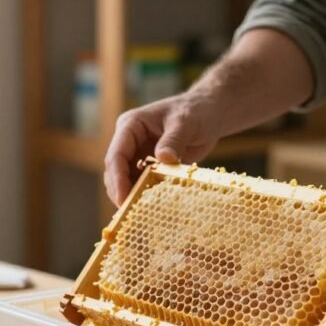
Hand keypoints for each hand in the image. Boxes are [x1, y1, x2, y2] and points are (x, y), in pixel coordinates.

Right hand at [104, 93, 221, 205]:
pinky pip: (142, 183)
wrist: (209, 113)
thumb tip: (163, 158)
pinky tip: (152, 208)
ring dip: (132, 196)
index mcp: (131, 125)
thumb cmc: (196, 111)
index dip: (117, 179)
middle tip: (130, 214)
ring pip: (126, 180)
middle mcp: (130, 140)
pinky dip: (145, 195)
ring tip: (140, 215)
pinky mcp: (150, 165)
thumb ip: (174, 139)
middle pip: (116, 171)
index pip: (116, 155)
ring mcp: (139, 153)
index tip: (123, 199)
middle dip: (121, 191)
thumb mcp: (186, 122)